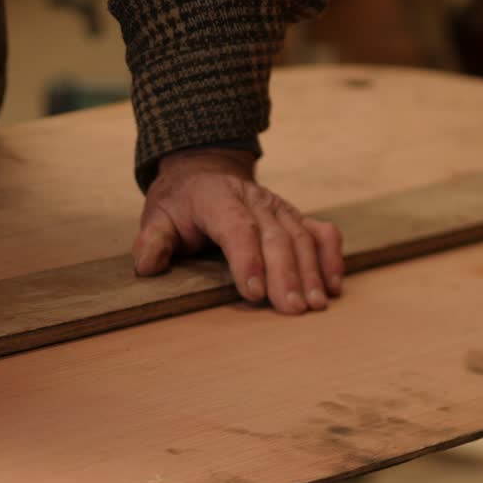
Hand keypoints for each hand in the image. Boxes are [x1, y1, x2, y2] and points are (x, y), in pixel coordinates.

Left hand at [132, 148, 343, 314]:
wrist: (204, 172)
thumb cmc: (180, 203)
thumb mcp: (158, 216)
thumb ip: (152, 240)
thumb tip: (147, 265)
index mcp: (217, 198)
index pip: (237, 228)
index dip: (247, 259)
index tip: (253, 293)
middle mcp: (254, 200)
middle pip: (275, 236)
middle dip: (285, 274)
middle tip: (292, 309)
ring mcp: (279, 207)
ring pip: (301, 236)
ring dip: (311, 272)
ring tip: (315, 305)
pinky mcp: (295, 216)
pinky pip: (321, 232)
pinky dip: (331, 257)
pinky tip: (334, 286)